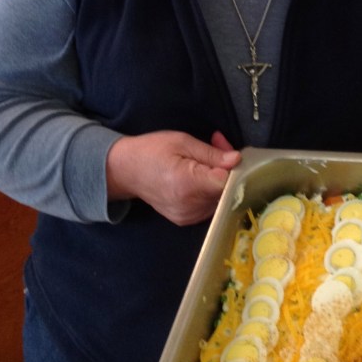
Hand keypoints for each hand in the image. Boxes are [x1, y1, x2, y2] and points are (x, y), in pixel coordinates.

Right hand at [106, 129, 240, 224]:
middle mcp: (189, 205)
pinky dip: (210, 189)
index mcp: (188, 184)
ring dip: (220, 178)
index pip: (226, 182)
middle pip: (225, 190)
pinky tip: (202, 173)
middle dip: (227, 168)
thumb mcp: (182, 142)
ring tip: (206, 157)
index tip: (228, 151)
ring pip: (219, 198)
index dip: (232, 166)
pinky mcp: (186, 220)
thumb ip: (211, 153)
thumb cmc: (151, 150)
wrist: (125, 171)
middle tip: (218, 144)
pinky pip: (209, 204)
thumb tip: (236, 159)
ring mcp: (187, 216)